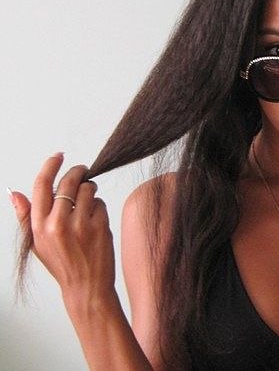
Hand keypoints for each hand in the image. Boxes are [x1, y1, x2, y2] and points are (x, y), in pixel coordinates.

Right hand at [10, 153, 115, 303]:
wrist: (86, 286)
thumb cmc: (62, 263)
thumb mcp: (37, 242)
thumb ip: (27, 216)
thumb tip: (15, 193)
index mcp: (39, 225)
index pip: (42, 185)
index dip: (50, 166)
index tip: (58, 156)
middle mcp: (57, 223)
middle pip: (69, 181)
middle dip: (78, 172)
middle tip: (83, 172)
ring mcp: (80, 224)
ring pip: (88, 189)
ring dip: (90, 191)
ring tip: (87, 205)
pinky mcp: (99, 226)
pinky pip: (101, 203)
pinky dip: (99, 207)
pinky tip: (95, 221)